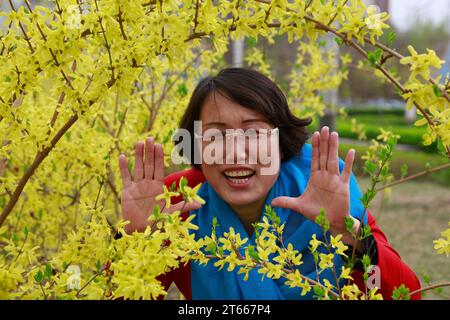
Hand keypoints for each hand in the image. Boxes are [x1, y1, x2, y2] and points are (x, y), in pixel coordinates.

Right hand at [119, 137, 201, 233]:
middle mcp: (147, 184)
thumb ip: (184, 206)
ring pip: (138, 167)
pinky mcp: (127, 192)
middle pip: (148, 165)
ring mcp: (137, 186)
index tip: (160, 145)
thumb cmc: (156, 222)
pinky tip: (123, 157)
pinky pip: (125, 177)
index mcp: (158, 187)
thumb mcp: (170, 213)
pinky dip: (123, 167)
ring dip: (138, 155)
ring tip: (139, 143)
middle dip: (149, 152)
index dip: (159, 157)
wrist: (140, 231)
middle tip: (150, 139)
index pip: (159, 168)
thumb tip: (201, 205)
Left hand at [271, 126, 361, 248]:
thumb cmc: (317, 213)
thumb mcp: (299, 206)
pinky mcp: (343, 186)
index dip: (315, 147)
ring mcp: (335, 180)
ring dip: (333, 148)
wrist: (331, 223)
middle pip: (324, 156)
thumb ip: (286, 202)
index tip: (314, 134)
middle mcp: (325, 176)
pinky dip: (348, 162)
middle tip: (324, 128)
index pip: (315, 159)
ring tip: (334, 134)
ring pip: (333, 160)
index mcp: (315, 178)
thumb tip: (271, 203)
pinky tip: (350, 151)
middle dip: (324, 142)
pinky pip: (346, 172)